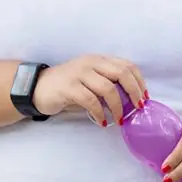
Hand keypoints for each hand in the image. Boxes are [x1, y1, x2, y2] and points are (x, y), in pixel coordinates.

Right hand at [32, 55, 146, 126]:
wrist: (38, 87)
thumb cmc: (68, 86)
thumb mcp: (90, 80)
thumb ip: (108, 84)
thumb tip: (131, 101)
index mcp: (99, 60)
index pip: (127, 65)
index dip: (139, 82)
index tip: (144, 98)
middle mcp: (91, 63)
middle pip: (121, 73)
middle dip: (133, 92)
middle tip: (137, 109)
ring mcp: (79, 73)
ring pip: (108, 88)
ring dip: (117, 107)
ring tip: (118, 120)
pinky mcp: (69, 87)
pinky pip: (91, 100)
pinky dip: (99, 113)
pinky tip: (101, 122)